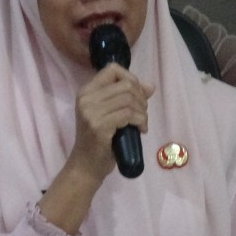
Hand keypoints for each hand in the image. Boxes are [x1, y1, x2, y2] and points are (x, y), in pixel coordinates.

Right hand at [37, 64, 153, 234]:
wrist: (86, 167)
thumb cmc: (99, 141)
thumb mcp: (111, 115)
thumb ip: (128, 98)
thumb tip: (150, 86)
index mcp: (86, 92)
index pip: (112, 69)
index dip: (130, 78)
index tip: (136, 96)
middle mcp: (86, 98)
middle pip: (126, 85)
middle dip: (141, 98)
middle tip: (141, 115)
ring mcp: (91, 112)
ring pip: (129, 99)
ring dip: (143, 112)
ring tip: (141, 123)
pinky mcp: (99, 126)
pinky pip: (129, 114)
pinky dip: (141, 121)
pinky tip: (140, 130)